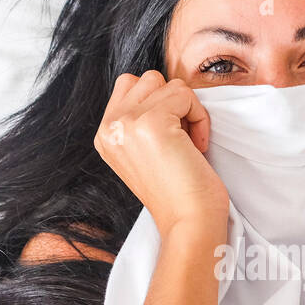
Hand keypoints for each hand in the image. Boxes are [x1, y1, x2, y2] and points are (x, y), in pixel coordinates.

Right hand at [94, 71, 229, 236]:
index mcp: (105, 135)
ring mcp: (127, 124)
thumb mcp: (145, 152)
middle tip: (183, 138)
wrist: (188, 224)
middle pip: (147, 79)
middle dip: (172, 101)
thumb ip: (141, 121)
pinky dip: (200, 117)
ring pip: (165, 83)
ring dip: (187, 108)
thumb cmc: (178, 193)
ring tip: (190, 142)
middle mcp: (109, 127)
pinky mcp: (151, 123)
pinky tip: (197, 147)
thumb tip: (163, 89)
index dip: (160, 103)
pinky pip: (184, 94)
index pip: (129, 86)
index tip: (171, 139)